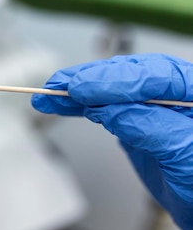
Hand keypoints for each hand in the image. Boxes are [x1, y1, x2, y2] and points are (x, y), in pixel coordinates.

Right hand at [31, 53, 192, 229]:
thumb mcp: (184, 155)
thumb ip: (152, 128)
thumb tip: (111, 111)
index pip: (154, 75)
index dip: (115, 80)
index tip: (82, 88)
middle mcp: (177, 93)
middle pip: (130, 74)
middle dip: (92, 79)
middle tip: (60, 86)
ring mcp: (156, 106)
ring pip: (114, 87)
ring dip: (78, 91)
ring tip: (49, 95)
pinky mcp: (138, 120)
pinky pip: (106, 105)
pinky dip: (82, 105)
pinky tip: (62, 104)